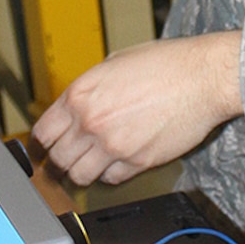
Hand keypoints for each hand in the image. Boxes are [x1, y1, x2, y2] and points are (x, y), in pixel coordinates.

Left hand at [32, 33, 243, 186]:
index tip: (42, 150)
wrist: (203, 77)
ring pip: (80, 176)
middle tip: (62, 165)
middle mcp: (91, 122)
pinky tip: (117, 163)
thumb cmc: (166, 64)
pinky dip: (110, 175)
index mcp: (80, 95)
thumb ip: (89, 90)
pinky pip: (111, 179)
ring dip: (82, 173)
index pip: (43, 132)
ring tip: (88, 167)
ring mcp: (113, 145)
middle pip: (58, 159)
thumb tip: (77, 107)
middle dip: (58, 163)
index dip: (40, 145)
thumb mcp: (113, 64)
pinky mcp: (137, 162)